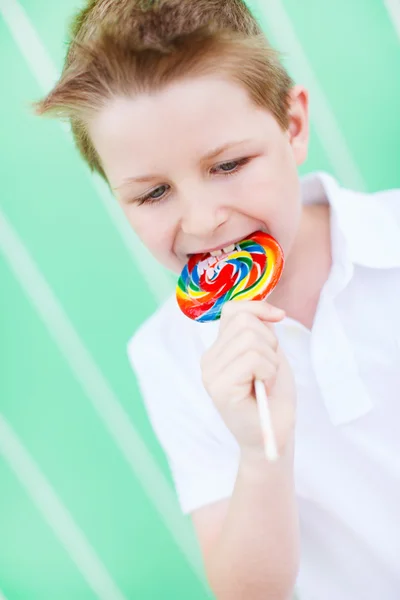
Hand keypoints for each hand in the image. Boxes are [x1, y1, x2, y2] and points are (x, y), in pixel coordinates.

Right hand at [201, 301, 296, 457]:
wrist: (275, 434)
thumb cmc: (273, 396)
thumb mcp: (270, 354)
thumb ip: (260, 331)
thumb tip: (266, 311)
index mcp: (218, 349)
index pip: (233, 310)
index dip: (259, 308)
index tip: (279, 318)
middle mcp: (208, 360)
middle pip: (245, 322)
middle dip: (270, 343)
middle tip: (269, 371)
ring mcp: (211, 374)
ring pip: (251, 339)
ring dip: (271, 360)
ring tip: (266, 381)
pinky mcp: (220, 388)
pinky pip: (253, 358)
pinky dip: (269, 371)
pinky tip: (263, 389)